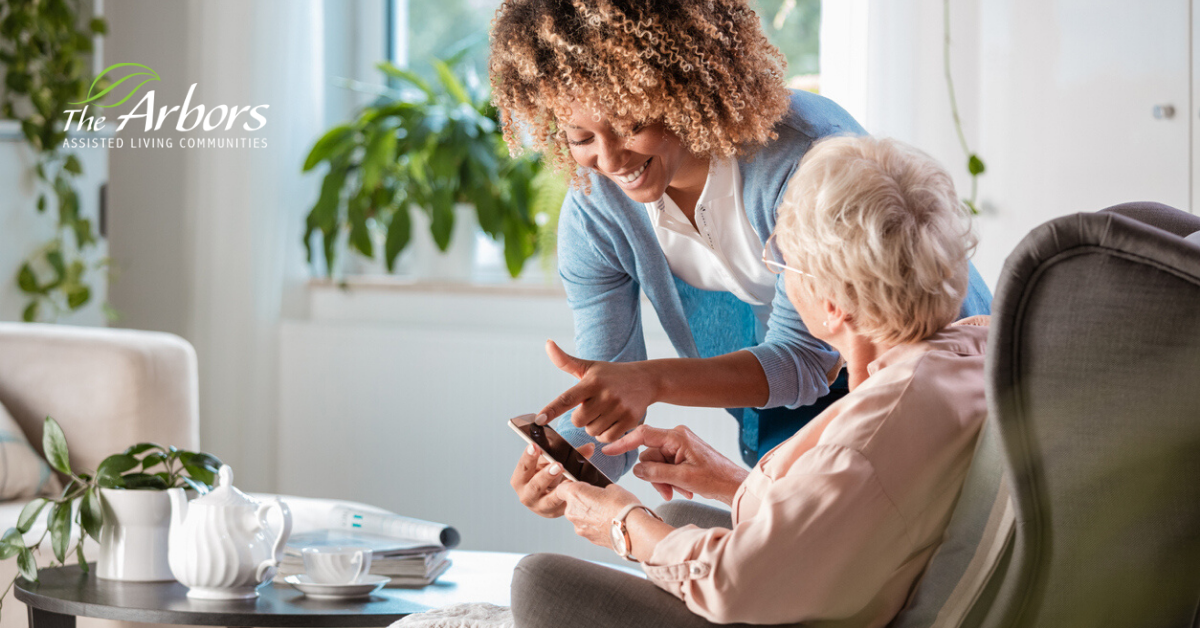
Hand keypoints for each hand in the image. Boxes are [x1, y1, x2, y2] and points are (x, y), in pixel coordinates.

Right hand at [510, 442, 594, 517]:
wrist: (547, 493)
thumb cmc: (545, 473)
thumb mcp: (547, 461)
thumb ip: (563, 451)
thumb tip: (589, 447)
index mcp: (520, 480)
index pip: (523, 468)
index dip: (528, 457)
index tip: (535, 446)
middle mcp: (527, 496)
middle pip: (535, 486)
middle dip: (546, 475)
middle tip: (558, 465)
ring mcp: (541, 507)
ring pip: (551, 500)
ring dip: (561, 490)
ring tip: (572, 481)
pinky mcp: (556, 513)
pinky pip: (565, 506)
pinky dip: (572, 498)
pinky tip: (580, 492)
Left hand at [537, 341, 657, 442]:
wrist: (646, 379)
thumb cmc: (611, 374)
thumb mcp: (589, 366)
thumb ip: (565, 361)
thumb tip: (548, 343)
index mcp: (592, 381)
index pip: (567, 398)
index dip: (551, 410)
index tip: (539, 420)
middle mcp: (605, 395)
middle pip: (578, 420)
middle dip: (580, 417)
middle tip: (591, 406)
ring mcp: (619, 408)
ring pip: (592, 431)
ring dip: (593, 426)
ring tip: (603, 412)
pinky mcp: (630, 420)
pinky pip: (607, 438)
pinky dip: (605, 434)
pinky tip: (610, 420)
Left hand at [555, 479, 640, 548]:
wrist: (633, 531)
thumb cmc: (624, 507)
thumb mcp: (613, 488)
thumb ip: (600, 489)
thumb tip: (601, 493)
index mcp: (575, 494)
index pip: (562, 488)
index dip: (571, 486)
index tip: (582, 486)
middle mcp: (572, 511)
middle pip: (571, 503)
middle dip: (582, 501)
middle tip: (599, 499)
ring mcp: (579, 527)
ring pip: (579, 517)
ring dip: (588, 514)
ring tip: (607, 513)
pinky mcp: (588, 538)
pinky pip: (587, 527)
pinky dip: (595, 525)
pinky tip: (609, 523)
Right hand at [603, 425, 748, 504]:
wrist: (734, 485)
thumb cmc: (716, 479)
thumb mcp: (683, 478)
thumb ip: (656, 472)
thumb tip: (637, 470)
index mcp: (677, 437)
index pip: (642, 435)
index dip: (623, 442)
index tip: (607, 449)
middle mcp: (676, 437)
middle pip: (649, 456)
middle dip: (655, 477)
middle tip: (668, 492)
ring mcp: (679, 446)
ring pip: (656, 464)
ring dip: (664, 481)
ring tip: (680, 492)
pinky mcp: (682, 454)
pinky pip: (666, 466)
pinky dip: (671, 480)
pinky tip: (684, 489)